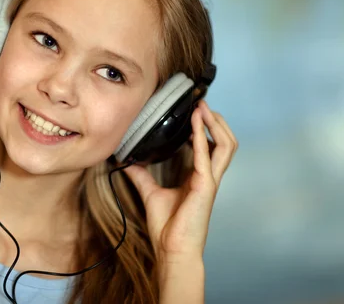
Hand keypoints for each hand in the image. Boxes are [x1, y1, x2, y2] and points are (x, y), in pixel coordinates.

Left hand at [124, 100, 237, 263]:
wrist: (172, 249)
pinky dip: (201, 137)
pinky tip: (195, 122)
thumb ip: (141, 175)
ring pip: (225, 145)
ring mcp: (209, 180)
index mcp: (198, 177)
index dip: (206, 127)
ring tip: (204, 108)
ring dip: (215, 124)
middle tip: (202, 103)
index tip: (194, 110)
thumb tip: (128, 161)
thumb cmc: (167, 227)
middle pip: (224, 142)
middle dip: (216, 121)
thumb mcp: (150, 193)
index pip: (209, 146)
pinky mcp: (205, 186)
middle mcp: (208, 176)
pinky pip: (205, 156)